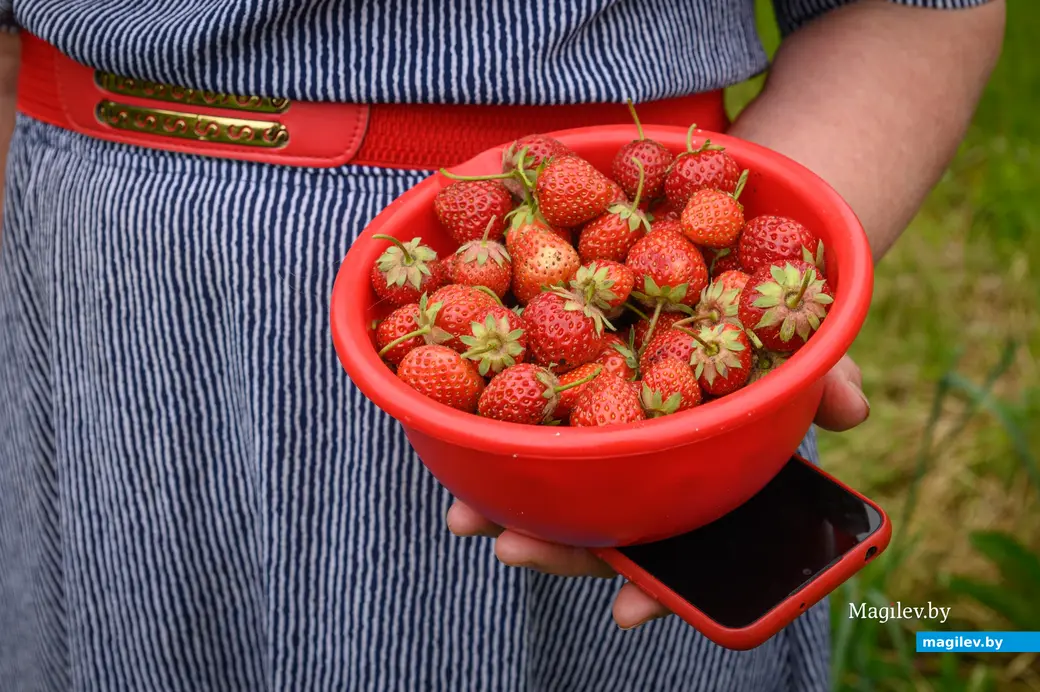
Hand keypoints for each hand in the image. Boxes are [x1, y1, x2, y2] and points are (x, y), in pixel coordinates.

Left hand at [447, 355, 869, 629]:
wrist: (726, 262)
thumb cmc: (765, 322)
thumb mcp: (799, 347)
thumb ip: (823, 378)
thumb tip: (854, 410)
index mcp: (701, 477)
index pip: (680, 546)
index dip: (657, 585)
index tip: (629, 612)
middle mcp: (651, 469)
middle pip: (604, 527)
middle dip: (558, 549)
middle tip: (512, 547)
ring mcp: (607, 432)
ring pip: (557, 488)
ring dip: (507, 503)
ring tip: (465, 510)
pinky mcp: (566, 391)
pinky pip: (528, 424)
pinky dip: (491, 438)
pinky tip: (453, 437)